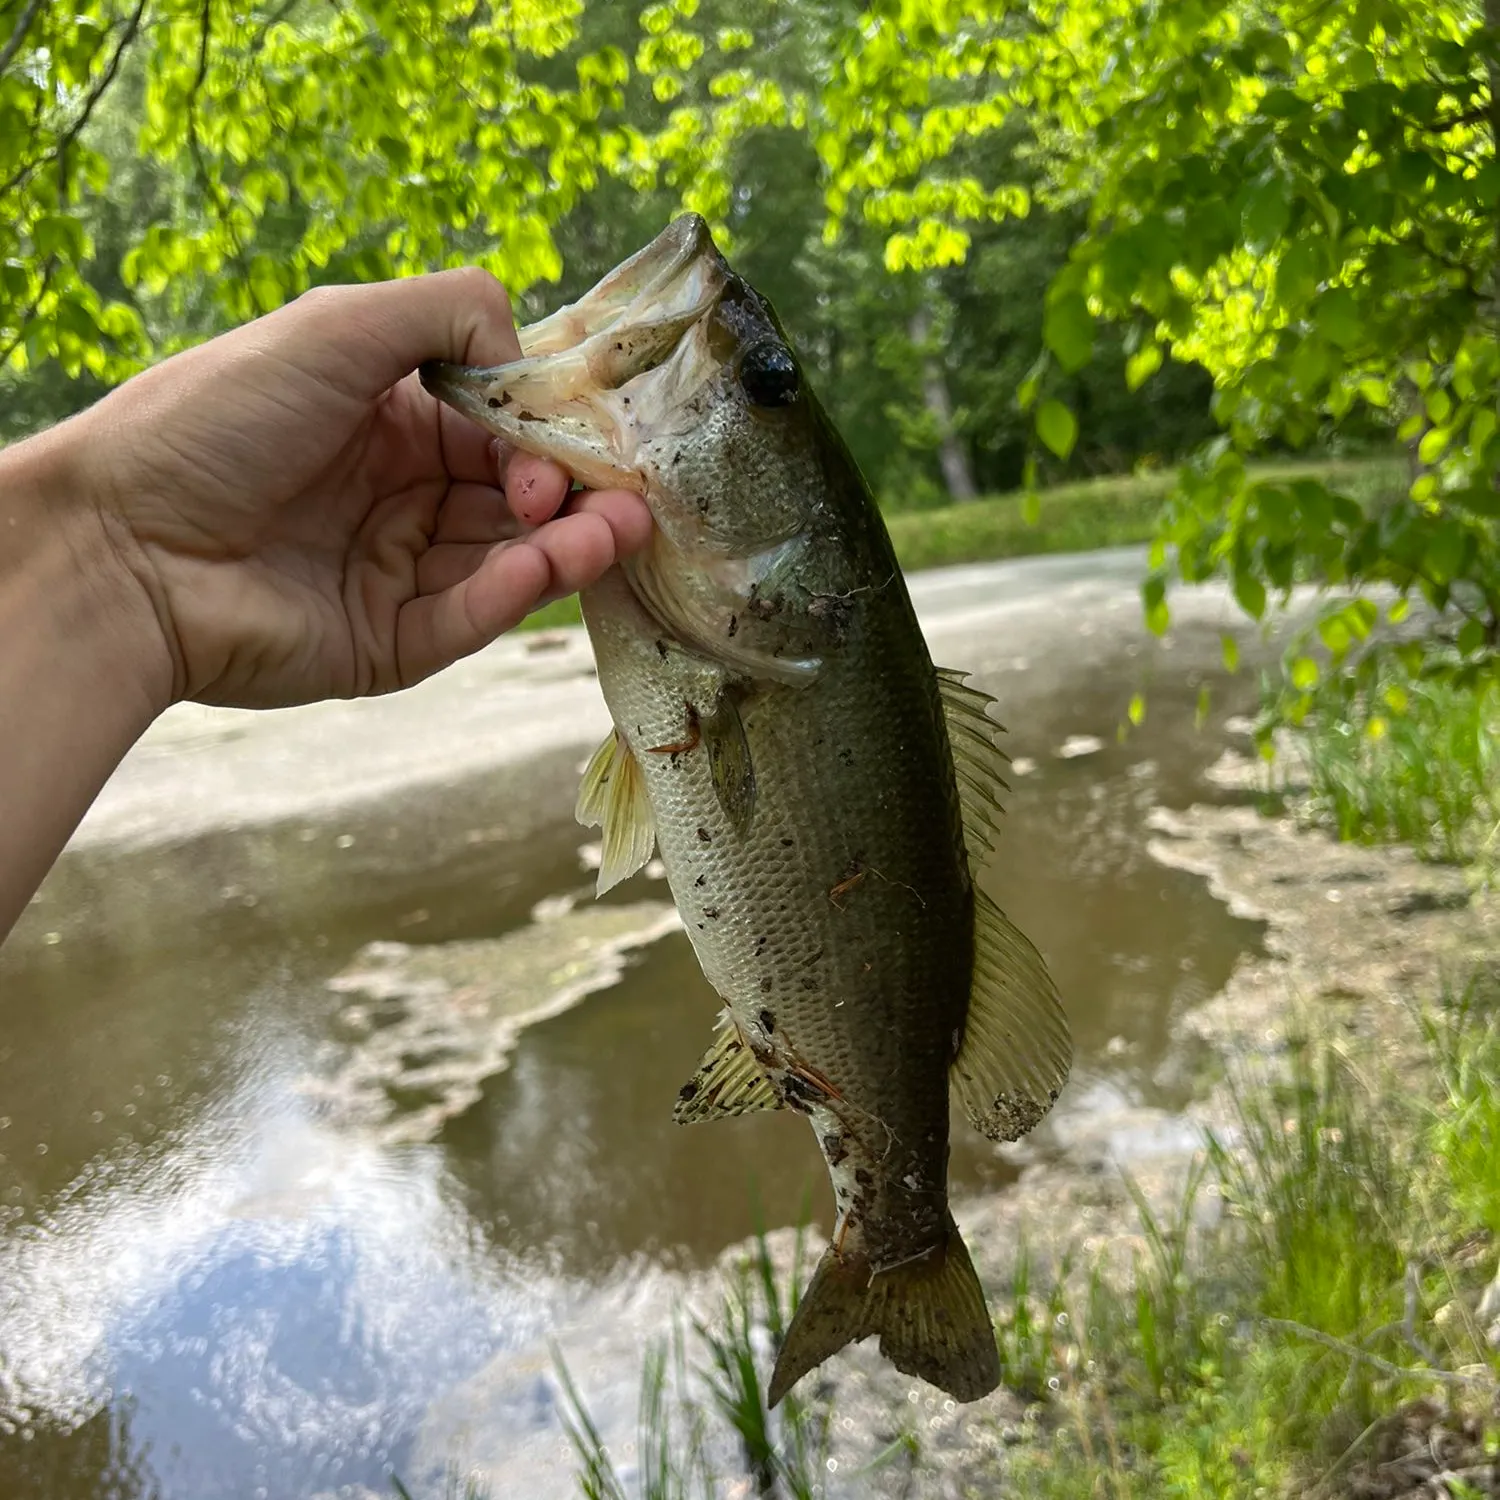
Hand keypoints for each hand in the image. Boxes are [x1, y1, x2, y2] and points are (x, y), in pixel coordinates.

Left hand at [31, 269, 651, 711]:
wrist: (121, 543)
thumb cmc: (217, 420)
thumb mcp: (337, 329)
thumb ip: (449, 315)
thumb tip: (529, 353)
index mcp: (388, 421)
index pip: (498, 426)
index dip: (546, 430)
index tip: (582, 437)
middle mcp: (401, 496)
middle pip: (519, 498)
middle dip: (573, 494)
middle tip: (617, 499)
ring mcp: (399, 574)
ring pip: (510, 561)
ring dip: (567, 545)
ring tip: (613, 531)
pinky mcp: (392, 644)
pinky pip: (469, 615)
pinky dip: (513, 590)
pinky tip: (544, 563)